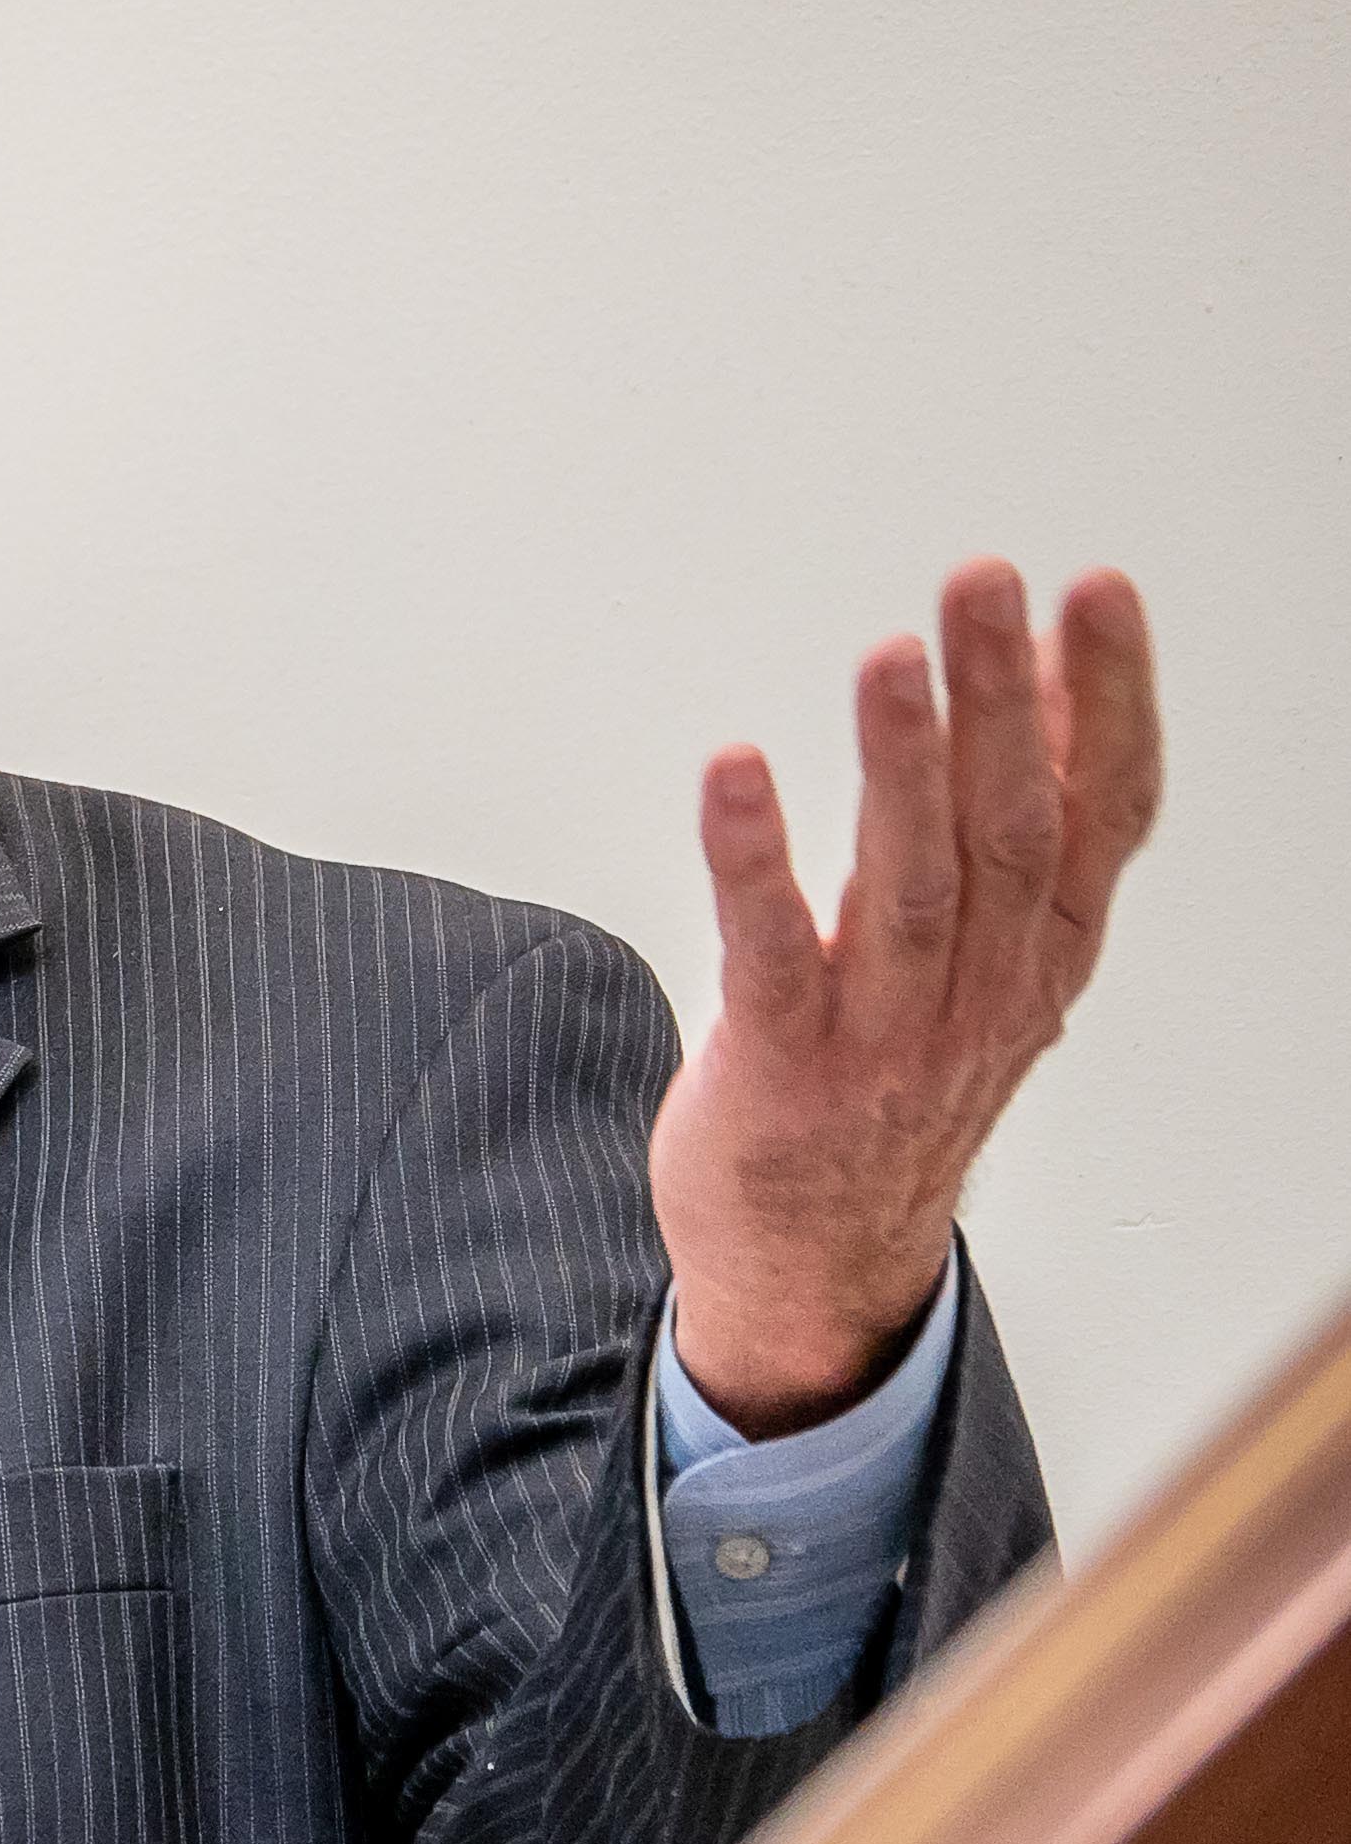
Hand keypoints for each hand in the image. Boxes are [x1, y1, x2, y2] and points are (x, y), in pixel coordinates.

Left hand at [653, 562, 1160, 1433]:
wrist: (815, 1261)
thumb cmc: (893, 1080)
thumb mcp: (991, 960)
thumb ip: (1019, 828)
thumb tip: (1043, 678)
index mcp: (1044, 956)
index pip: (1105, 814)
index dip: (1109, 703)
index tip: (1097, 596)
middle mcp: (982, 992)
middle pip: (1011, 829)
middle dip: (1005, 700)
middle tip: (986, 583)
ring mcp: (884, 1035)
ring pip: (911, 885)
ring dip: (902, 764)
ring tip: (892, 656)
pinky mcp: (779, 1068)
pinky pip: (767, 952)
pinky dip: (752, 859)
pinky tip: (734, 772)